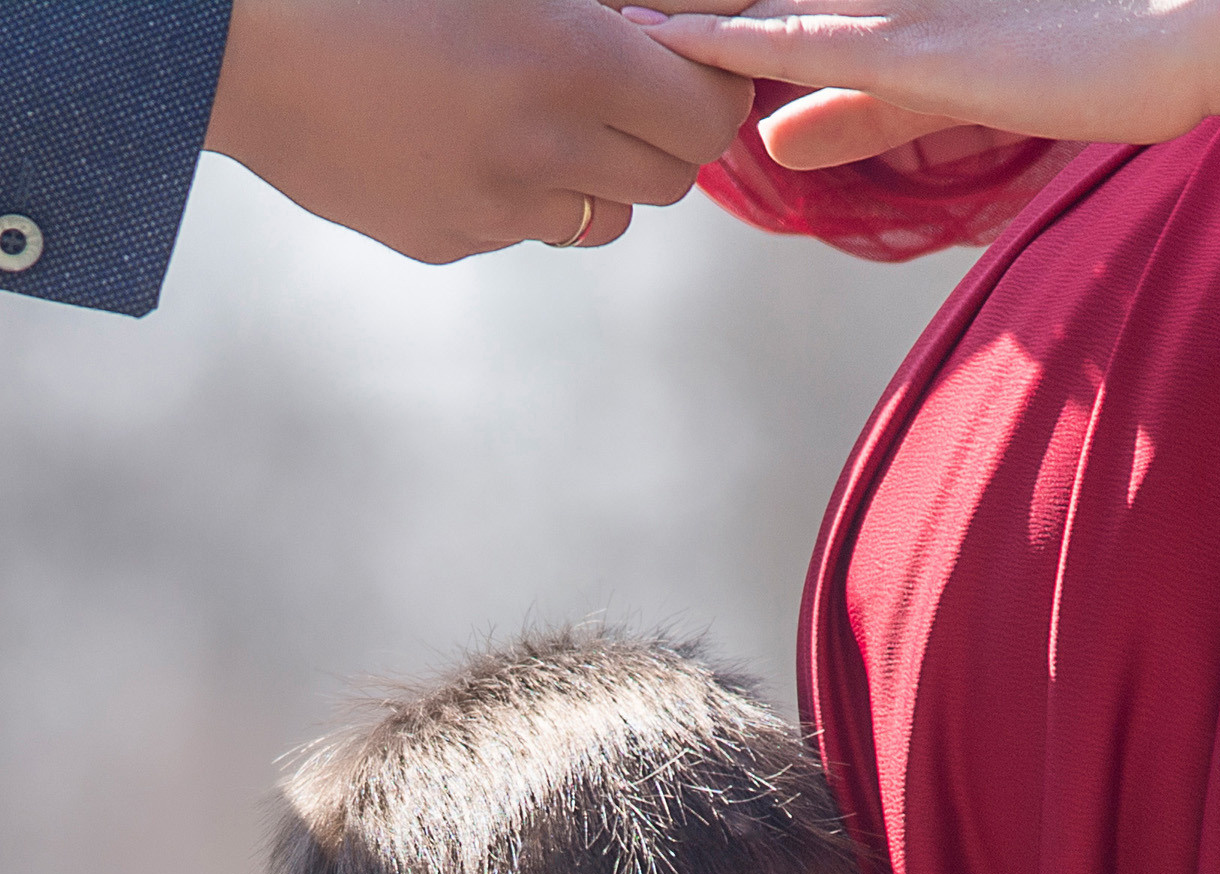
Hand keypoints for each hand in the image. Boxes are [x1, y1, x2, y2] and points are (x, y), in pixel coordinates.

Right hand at [205, 0, 754, 262]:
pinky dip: (518, 189)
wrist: (243, 37)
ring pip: (605, 217)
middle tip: (621, 86)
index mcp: (571, 59)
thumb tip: (703, 19)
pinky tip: (459, 131)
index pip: (708, 114)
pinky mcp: (449, 239)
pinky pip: (524, 227)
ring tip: (535, 110)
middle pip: (670, 178)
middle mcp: (546, 146)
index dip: (711, 90)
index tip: (689, 65)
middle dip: (660, 133)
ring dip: (596, 170)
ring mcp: (497, 207)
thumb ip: (616, 3)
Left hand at [628, 0, 1219, 173]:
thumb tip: (770, 146)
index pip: (762, 10)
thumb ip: (859, 113)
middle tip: (575, 20)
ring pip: (758, 6)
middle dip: (664, 13)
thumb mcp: (950, 90)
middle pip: (742, 0)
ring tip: (603, 17)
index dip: (684, 24)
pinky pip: (803, 38)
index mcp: (876, 6)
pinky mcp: (922, 40)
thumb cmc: (1094, 56)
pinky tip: (668, 37)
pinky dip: (732, 41)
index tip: (616, 28)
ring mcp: (898, 9)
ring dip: (680, 14)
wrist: (1191, 28)